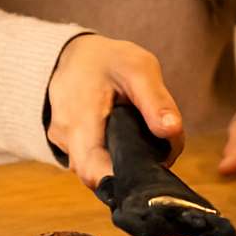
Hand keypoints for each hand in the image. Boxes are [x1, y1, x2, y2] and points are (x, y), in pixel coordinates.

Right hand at [47, 33, 183, 189]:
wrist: (72, 54)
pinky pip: (93, 159)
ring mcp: (63, 145)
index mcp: (79, 122)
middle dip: (131, 168)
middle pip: (101, 176)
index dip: (124, 181)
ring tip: (138, 130)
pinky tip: (123, 132)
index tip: (151, 168)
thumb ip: (155, 100)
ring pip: (98, 168)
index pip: (96, 174)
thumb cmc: (107, 60)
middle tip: (154, 146)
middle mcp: (66, 140)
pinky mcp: (69, 147)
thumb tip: (172, 130)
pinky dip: (112, 151)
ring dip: (123, 158)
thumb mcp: (137, 68)